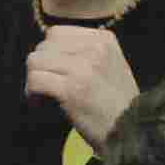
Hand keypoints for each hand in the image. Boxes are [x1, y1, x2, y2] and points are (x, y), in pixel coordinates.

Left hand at [21, 22, 141, 151]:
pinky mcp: (71, 89)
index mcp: (103, 39)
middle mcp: (93, 48)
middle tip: (44, 86)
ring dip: (33, 79)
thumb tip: (48, 51)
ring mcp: (82, 67)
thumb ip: (86, 53)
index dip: (48, 52)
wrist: (132, 131)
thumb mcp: (112, 65)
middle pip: (44, 46)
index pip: (56, 33)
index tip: (52, 71)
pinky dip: (31, 93)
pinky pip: (35, 80)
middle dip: (40, 67)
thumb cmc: (119, 104)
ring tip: (41, 96)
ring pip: (35, 61)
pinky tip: (39, 104)